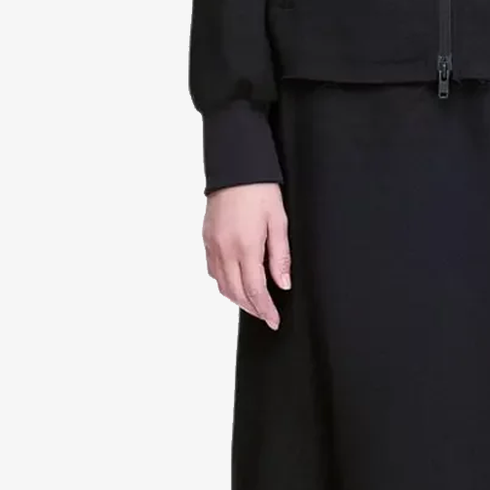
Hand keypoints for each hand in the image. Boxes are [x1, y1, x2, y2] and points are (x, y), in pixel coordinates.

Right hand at [203, 183, 289, 328]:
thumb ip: (280, 256)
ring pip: (222, 285)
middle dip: (252, 308)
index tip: (273, 321)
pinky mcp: (207, 239)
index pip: (255, 290)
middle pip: (236, 293)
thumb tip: (283, 284)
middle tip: (266, 316)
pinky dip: (224, 283)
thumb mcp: (279, 222)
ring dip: (237, 299)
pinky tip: (236, 282)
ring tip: (253, 303)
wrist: (235, 168)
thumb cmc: (260, 190)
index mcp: (246, 247)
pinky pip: (213, 270)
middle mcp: (225, 250)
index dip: (265, 309)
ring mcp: (213, 245)